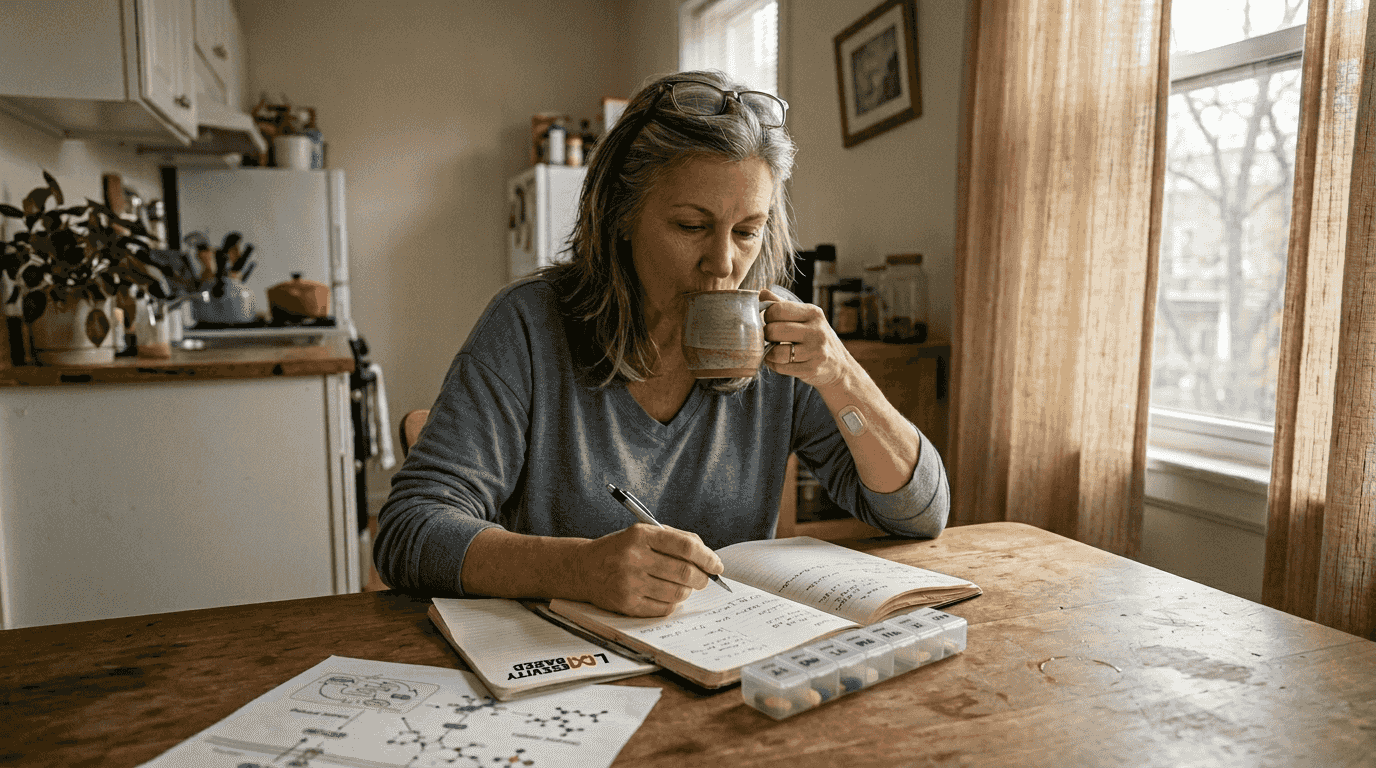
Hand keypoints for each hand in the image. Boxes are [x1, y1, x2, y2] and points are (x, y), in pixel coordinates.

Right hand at [573, 524, 723, 616]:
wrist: (583, 568)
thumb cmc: (620, 549)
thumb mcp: (643, 534)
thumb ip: (675, 539)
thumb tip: (707, 554)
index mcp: (641, 535)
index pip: (685, 546)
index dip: (707, 557)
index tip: (716, 565)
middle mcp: (634, 558)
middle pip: (685, 572)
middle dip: (702, 578)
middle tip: (704, 579)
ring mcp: (629, 583)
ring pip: (677, 593)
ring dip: (688, 591)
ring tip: (684, 586)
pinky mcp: (627, 604)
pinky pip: (664, 608)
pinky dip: (672, 603)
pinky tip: (667, 595)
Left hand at [760, 288, 853, 388]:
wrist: (839, 365)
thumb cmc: (815, 337)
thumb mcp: (805, 317)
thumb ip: (782, 304)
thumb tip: (761, 292)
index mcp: (813, 312)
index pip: (777, 309)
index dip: (767, 316)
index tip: (770, 322)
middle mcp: (816, 330)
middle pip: (774, 330)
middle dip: (766, 335)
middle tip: (770, 338)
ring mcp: (815, 351)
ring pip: (777, 352)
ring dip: (769, 353)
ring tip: (773, 350)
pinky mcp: (812, 368)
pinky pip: (781, 367)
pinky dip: (774, 365)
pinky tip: (779, 361)